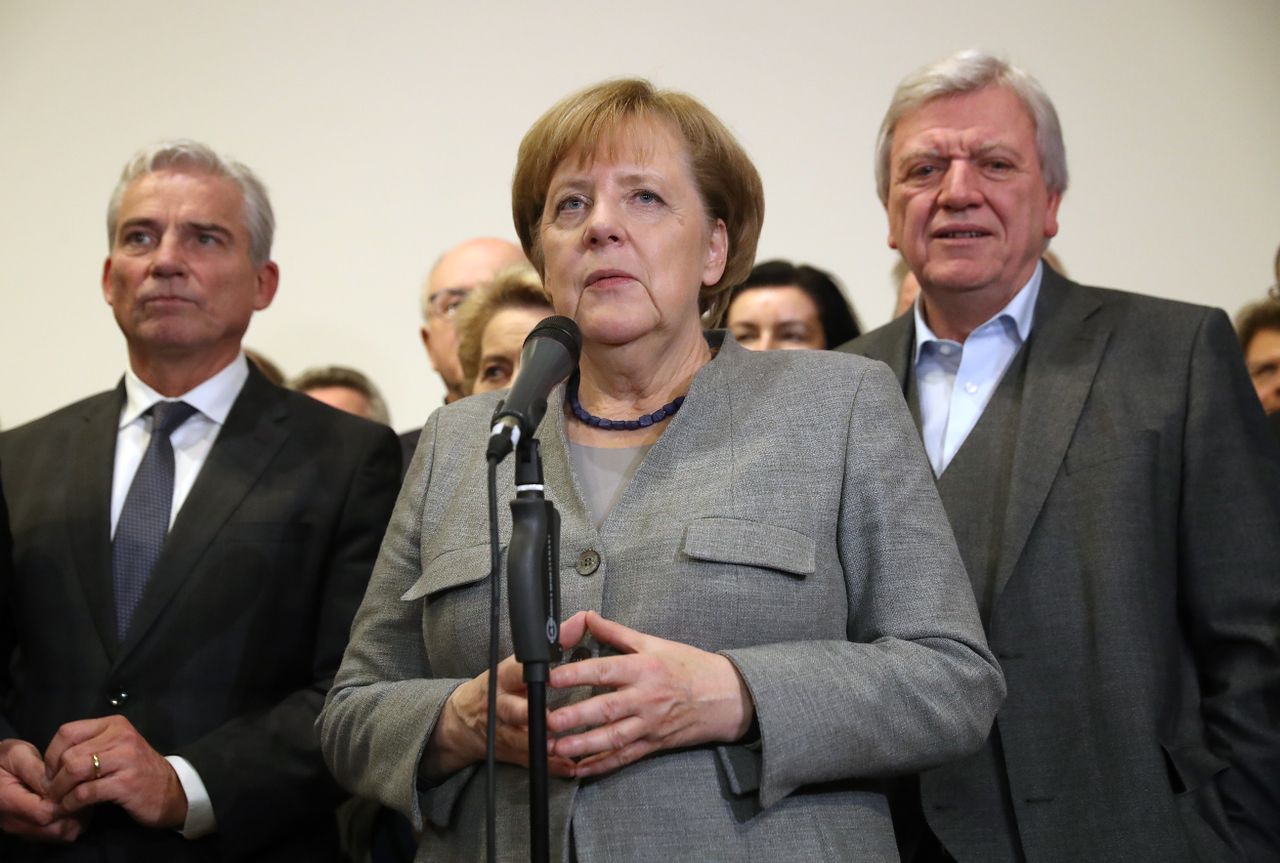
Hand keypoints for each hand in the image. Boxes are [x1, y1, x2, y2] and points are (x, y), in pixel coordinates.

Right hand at [0, 738, 84, 841]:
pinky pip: (54, 834)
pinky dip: (68, 821)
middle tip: (83, 789)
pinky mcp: (28, 830)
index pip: (45, 813)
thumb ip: (37, 770)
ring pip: (58, 835)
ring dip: (75, 817)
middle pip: (56, 830)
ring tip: (78, 794)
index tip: (75, 784)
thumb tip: (58, 785)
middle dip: (76, 811)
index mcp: (7, 802)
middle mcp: (13, 823)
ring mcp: (21, 829)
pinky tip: (70, 801)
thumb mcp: (17, 754)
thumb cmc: (1, 759)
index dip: (66, 801)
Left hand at [43, 716, 186, 829]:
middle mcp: (121, 736)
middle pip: (69, 754)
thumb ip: (89, 747)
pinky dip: (71, 803)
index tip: (51, 773)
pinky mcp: (126, 783)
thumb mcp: (116, 749)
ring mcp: (125, 759)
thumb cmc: (137, 771)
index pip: (68, 732)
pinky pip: (85, 792)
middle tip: (52, 792)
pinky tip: (71, 808)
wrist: (171, 791)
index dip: (51, 755)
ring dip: (60, 791)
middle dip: (53, 778)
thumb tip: (51, 762)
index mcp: (115, 724)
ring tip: (60, 801)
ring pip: (74, 770)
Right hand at [422, 652, 575, 779]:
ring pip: (522, 740)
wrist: (463, 722)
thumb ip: (553, 644)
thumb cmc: (499, 687)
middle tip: (551, 721)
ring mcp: (503, 731)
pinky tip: (570, 767)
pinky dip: (551, 766)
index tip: (548, 677)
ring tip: (561, 748)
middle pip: (513, 710)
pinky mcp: (510, 752)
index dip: (531, 675)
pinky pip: (531, 761)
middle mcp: (501, 705)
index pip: (514, 672)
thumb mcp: (516, 663)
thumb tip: (581, 620)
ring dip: (543, 745)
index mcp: (502, 679)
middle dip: (530, 716)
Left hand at [546, 611, 754, 777]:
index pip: (605, 670)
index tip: (552, 677)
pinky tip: (580, 769)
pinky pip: (624, 757)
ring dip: (583, 745)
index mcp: (644, 668)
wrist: (726, 696)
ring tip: (556, 748)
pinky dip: (602, 765)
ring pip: (613, 738)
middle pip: (606, 709)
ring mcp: (650, 724)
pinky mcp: (654, 743)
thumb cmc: (690, 666)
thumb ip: (617, 633)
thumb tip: (588, 617)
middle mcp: (646, 698)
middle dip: (575, 716)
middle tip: (547, 721)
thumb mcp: (655, 643)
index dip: (577, 674)